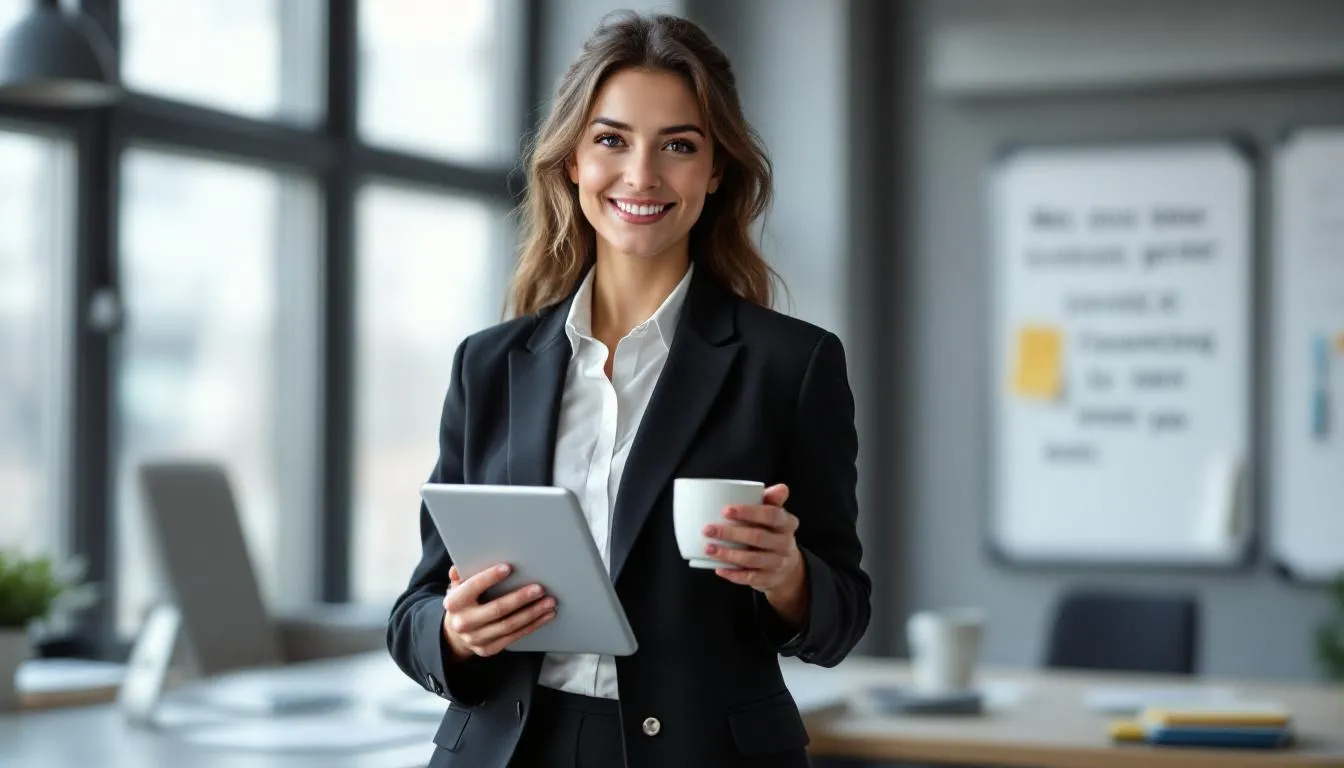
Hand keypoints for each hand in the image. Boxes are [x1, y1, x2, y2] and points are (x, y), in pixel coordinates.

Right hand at [441, 564, 555, 660]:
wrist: (455, 634)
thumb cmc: (463, 603)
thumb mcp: (457, 587)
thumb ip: (461, 575)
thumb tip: (459, 567)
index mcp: (454, 603)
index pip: (472, 587)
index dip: (490, 577)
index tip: (508, 567)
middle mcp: (463, 623)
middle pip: (496, 610)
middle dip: (520, 598)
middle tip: (539, 589)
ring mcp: (476, 639)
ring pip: (509, 625)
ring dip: (532, 613)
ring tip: (549, 602)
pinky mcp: (489, 649)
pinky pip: (514, 636)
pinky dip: (533, 625)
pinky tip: (545, 615)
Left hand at [702, 484, 807, 621]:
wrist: (787, 566)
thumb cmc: (773, 532)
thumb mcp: (775, 515)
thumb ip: (772, 499)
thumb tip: (781, 488)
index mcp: (787, 522)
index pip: (771, 515)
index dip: (749, 512)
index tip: (726, 510)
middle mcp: (785, 543)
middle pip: (758, 537)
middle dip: (731, 533)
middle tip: (708, 529)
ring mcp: (778, 563)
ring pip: (753, 559)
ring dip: (728, 555)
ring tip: (709, 549)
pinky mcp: (770, 579)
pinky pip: (751, 578)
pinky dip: (734, 574)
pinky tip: (719, 568)